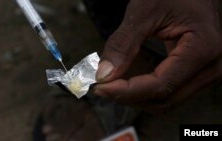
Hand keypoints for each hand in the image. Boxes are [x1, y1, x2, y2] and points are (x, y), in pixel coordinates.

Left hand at [94, 0, 221, 112]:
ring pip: (167, 101)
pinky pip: (169, 93)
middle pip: (164, 99)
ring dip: (137, 98)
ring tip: (113, 86)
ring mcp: (206, 72)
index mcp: (203, 48)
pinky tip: (129, 85)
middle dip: (129, 97)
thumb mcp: (145, 11)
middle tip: (102, 87)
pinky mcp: (197, 73)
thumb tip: (104, 74)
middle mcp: (211, 67)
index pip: (160, 85)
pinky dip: (146, 93)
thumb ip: (123, 43)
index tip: (100, 87)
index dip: (127, 91)